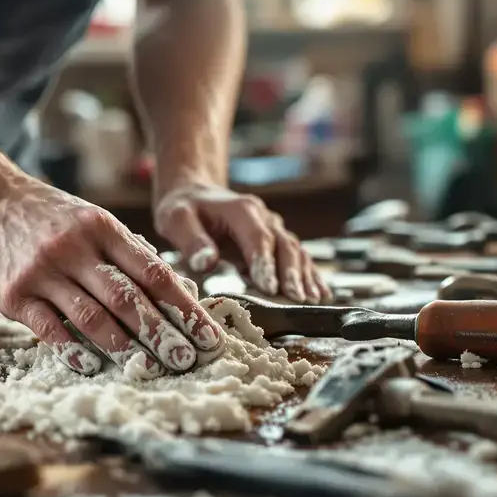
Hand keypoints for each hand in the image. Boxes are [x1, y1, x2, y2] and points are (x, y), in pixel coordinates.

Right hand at [0, 174, 224, 375]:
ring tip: (149, 368)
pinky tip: (94, 364)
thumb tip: (180, 291)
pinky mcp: (13, 294)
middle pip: (127, 298)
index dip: (184, 307)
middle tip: (186, 360)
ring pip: (91, 316)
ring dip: (124, 347)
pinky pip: (49, 328)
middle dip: (161, 333)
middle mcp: (75, 247)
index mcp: (103, 228)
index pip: (153, 272)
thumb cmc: (50, 218)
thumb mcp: (93, 220)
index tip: (206, 334)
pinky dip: (74, 349)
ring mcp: (42, 271)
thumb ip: (131, 253)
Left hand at [154, 183, 330, 303]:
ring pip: (295, 251)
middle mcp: (263, 216)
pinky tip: (320, 293)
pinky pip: (297, 257)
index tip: (269, 288)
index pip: (258, 237)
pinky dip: (309, 275)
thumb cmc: (184, 209)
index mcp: (241, 209)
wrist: (195, 195)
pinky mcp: (275, 241)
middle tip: (296, 300)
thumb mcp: (176, 220)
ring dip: (305, 276)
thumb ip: (191, 241)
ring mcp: (273, 228)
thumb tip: (207, 262)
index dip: (266, 262)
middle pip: (284, 245)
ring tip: (312, 301)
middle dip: (292, 274)